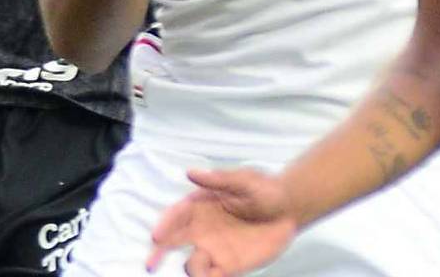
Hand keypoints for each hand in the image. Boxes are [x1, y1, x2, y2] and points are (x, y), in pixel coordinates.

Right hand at [148, 168, 297, 276]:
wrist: (289, 211)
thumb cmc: (265, 191)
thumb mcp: (244, 180)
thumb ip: (218, 179)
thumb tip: (191, 173)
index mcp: (201, 205)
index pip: (176, 215)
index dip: (165, 225)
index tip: (157, 236)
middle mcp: (202, 229)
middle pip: (173, 241)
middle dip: (159, 252)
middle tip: (151, 263)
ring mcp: (214, 249)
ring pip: (192, 264)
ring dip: (193, 269)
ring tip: (203, 271)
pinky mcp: (229, 266)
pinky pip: (213, 276)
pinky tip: (216, 276)